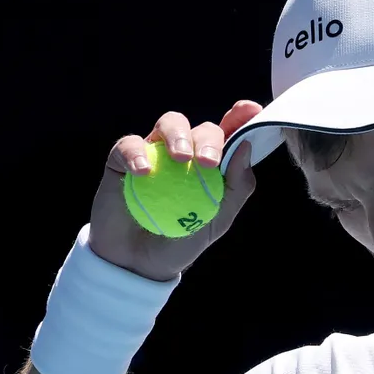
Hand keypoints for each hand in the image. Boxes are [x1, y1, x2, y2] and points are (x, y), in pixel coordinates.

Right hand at [88, 100, 261, 280]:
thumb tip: (245, 147)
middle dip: (209, 139)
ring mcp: (155, 152)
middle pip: (201, 128)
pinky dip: (136, 154)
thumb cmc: (181, 240)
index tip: (251, 109)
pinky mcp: (123, 160)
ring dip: (178, 135)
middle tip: (208, 163)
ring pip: (170, 123)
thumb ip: (236, 186)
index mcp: (211, 163)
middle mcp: (185, 151)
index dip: (240, 117)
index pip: (229, 133)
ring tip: (180, 159)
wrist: (138, 264)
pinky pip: (129, 145)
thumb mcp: (217, 220)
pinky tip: (143, 172)